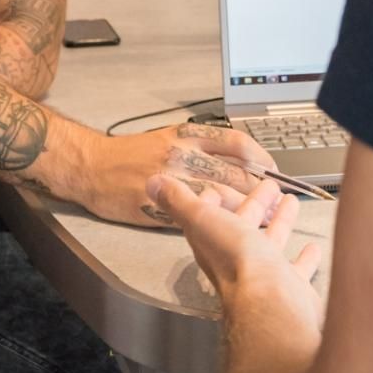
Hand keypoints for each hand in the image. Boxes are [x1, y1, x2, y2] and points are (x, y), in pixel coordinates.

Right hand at [71, 122, 276, 227]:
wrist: (93, 167)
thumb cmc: (129, 153)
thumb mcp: (168, 136)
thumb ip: (200, 146)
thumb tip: (235, 159)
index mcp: (188, 135)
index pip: (236, 144)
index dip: (260, 158)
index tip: (274, 170)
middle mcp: (185, 156)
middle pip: (235, 173)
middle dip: (261, 190)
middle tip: (279, 201)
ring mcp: (174, 183)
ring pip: (222, 198)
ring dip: (248, 211)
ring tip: (266, 221)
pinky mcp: (162, 208)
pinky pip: (198, 219)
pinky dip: (218, 228)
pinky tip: (232, 236)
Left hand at [148, 175, 324, 329]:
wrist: (269, 300)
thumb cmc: (236, 262)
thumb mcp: (202, 219)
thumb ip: (179, 201)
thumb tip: (154, 184)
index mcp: (213, 243)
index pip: (209, 217)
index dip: (214, 201)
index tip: (222, 185)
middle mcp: (237, 260)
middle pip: (246, 226)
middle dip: (255, 205)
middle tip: (268, 187)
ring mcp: (264, 274)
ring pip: (272, 242)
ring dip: (280, 222)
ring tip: (289, 204)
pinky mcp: (289, 286)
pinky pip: (297, 268)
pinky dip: (305, 258)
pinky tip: (311, 248)